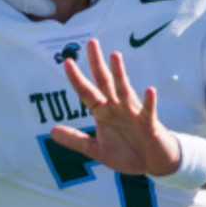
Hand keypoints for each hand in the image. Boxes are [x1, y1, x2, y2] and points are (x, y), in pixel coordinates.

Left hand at [50, 38, 180, 176]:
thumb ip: (76, 140)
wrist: (153, 164)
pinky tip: (149, 90)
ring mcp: (133, 113)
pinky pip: (148, 111)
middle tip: (91, 43)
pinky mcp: (149, 124)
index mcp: (103, 112)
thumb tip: (52, 132)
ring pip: (125, 90)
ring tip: (115, 56)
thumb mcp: (97, 150)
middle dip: (97, 64)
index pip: (86, 93)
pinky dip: (149, 101)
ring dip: (120, 74)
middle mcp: (117, 108)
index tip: (67, 62)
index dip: (77, 79)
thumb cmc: (127, 153)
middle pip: (105, 82)